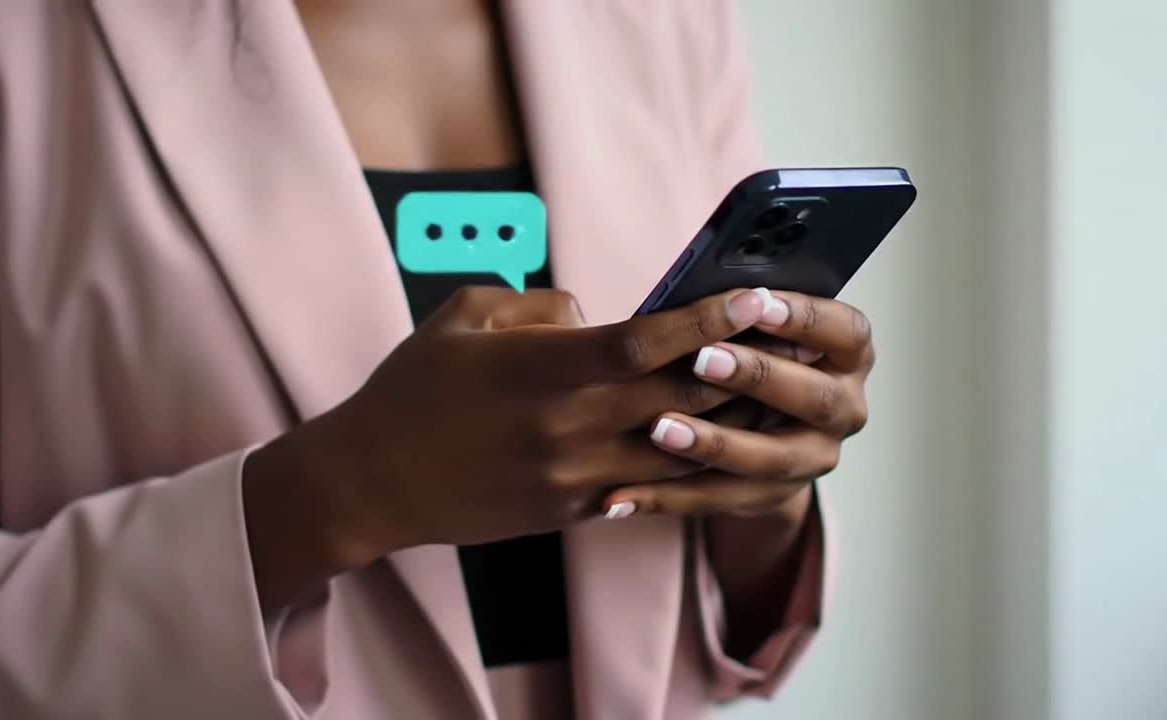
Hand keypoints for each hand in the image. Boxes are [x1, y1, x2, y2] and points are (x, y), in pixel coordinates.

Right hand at [242, 286, 777, 611]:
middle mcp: (562, 426)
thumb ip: (538, 305)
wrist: (371, 482)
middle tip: (795, 340)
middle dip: (741, 367)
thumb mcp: (462, 317)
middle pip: (675, 396)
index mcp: (537, 368)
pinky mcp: (568, 512)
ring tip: (776, 393)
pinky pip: (643, 488)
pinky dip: (683, 464)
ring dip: (728, 422)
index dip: (705, 318)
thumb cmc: (412, 389)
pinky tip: (717, 440)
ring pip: (674, 451)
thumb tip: (594, 315)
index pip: (641, 342)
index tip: (753, 294)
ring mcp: (569, 477)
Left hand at [600, 289, 874, 517]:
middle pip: (814, 397)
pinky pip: (721, 500)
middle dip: (758, 377)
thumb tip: (698, 288)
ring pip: (770, 459)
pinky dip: (668, 497)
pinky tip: (621, 496)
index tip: (756, 302)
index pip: (843, 331)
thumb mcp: (753, 322)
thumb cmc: (747, 344)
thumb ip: (738, 310)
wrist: (757, 418)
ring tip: (659, 429)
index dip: (803, 318)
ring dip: (714, 443)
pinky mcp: (772, 496)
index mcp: (849, 353)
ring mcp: (814, 458)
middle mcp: (844, 408)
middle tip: (702, 358)